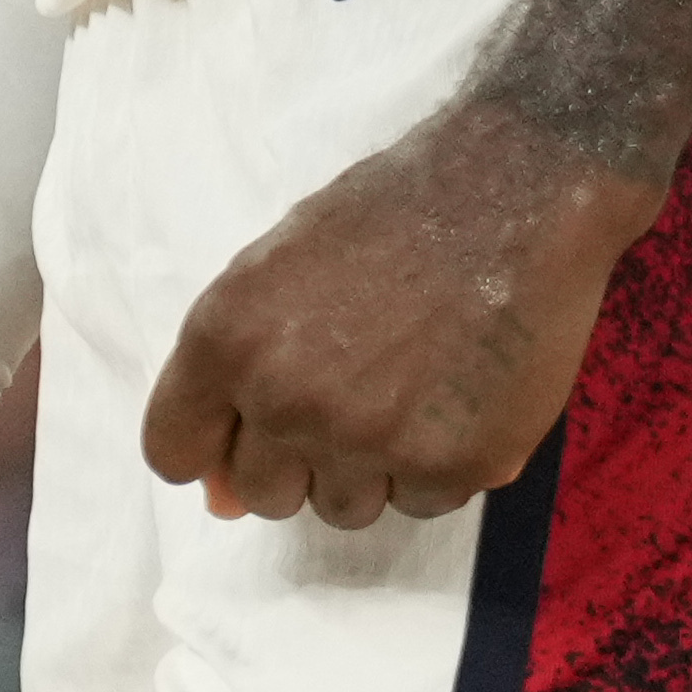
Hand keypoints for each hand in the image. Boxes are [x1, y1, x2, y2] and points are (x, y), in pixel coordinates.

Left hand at [142, 95, 652, 529]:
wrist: (518, 184)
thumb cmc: (394, 210)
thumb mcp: (281, 266)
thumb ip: (235, 372)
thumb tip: (221, 497)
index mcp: (226, 338)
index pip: (173, 451)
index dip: (216, 442)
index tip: (255, 427)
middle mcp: (287, 399)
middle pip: (264, 493)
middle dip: (300, 457)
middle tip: (356, 389)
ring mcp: (371, 439)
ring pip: (345, 508)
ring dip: (372, 466)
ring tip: (416, 384)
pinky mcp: (453, 464)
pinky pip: (425, 501)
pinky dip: (442, 460)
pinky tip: (463, 390)